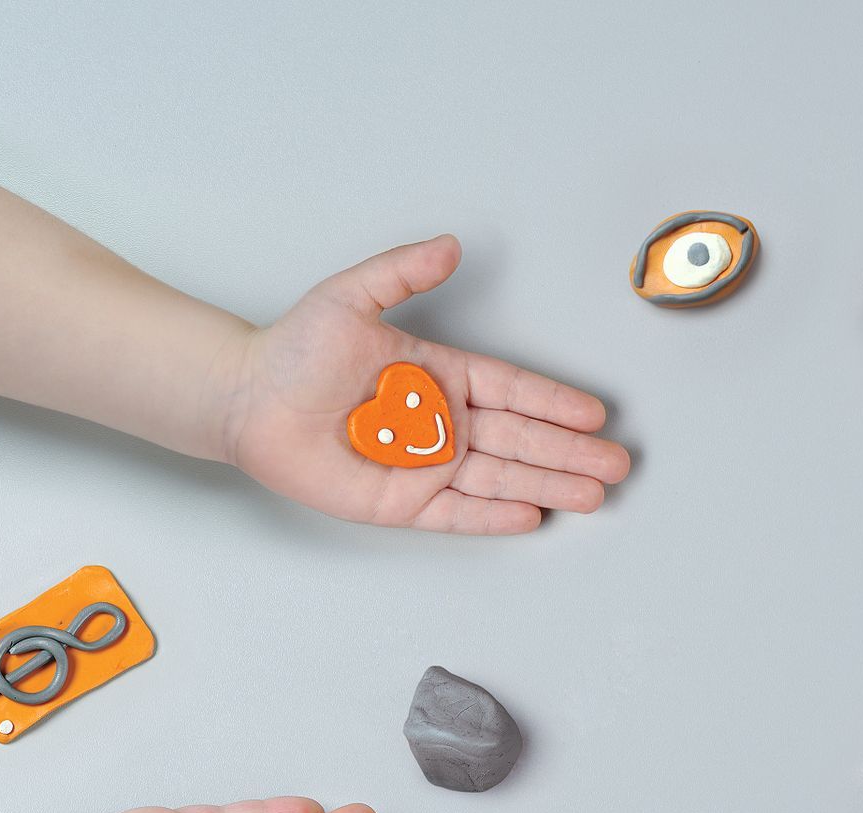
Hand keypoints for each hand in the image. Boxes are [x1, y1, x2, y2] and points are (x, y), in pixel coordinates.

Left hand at [216, 234, 629, 532]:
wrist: (246, 398)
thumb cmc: (294, 349)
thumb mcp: (352, 296)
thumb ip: (403, 273)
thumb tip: (449, 245)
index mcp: (440, 376)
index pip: (513, 391)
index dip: (555, 403)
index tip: (595, 413)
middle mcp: (442, 424)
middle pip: (522, 440)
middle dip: (571, 453)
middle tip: (616, 464)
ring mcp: (426, 466)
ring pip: (502, 478)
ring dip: (549, 485)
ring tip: (593, 493)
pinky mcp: (401, 503)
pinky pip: (458, 513)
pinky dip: (494, 516)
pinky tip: (533, 516)